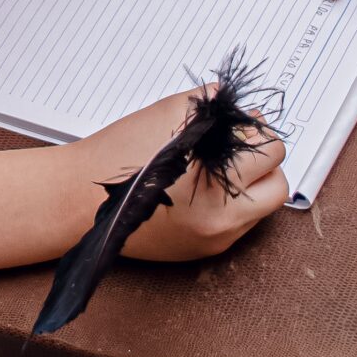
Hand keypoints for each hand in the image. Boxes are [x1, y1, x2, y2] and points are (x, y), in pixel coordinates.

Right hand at [68, 91, 288, 262]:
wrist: (78, 198)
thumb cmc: (119, 152)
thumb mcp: (168, 113)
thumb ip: (212, 105)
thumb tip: (243, 109)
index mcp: (215, 181)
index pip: (270, 151)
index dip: (254, 130)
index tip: (237, 122)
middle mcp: (222, 217)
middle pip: (278, 184)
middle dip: (262, 160)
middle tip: (235, 144)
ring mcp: (215, 239)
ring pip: (264, 208)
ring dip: (254, 184)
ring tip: (222, 167)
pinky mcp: (204, 251)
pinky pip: (240, 225)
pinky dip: (234, 204)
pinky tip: (205, 187)